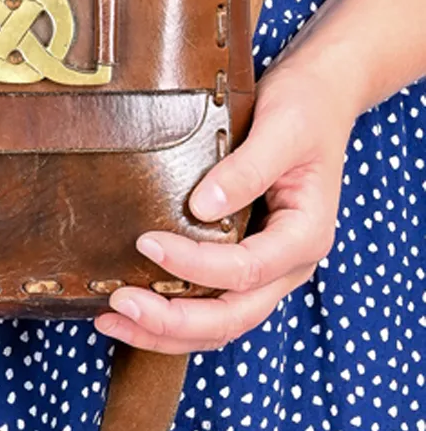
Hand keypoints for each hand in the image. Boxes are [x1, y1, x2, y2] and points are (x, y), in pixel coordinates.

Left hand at [93, 48, 361, 352]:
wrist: (320, 99)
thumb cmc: (304, 108)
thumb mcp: (282, 129)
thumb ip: (247, 169)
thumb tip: (200, 207)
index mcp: (307, 235)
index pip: (247, 269)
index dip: (195, 266)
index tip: (146, 242)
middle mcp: (290, 263)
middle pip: (234, 316)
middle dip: (174, 320)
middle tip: (120, 303)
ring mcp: (270, 269)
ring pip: (221, 322)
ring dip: (167, 331)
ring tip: (111, 319)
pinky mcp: (247, 261)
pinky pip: (213, 303)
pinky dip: (174, 313)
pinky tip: (133, 308)